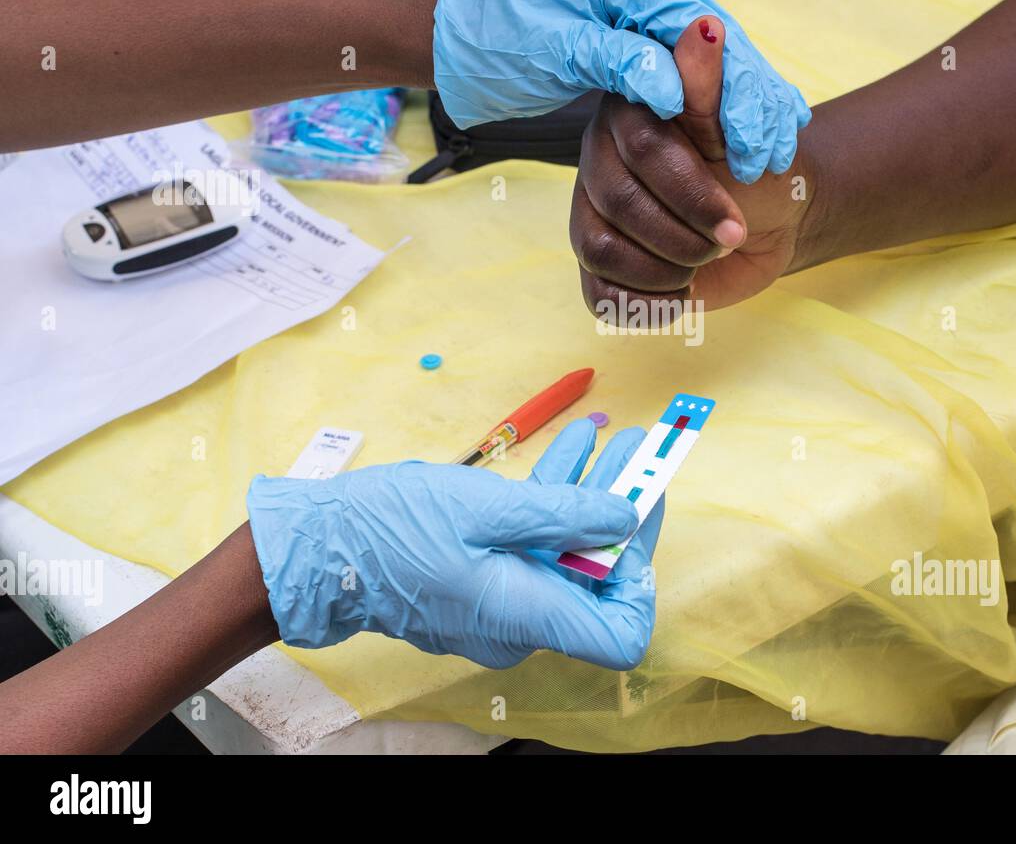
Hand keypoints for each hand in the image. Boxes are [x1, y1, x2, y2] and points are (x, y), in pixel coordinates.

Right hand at [246, 419, 663, 669]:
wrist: (317, 549)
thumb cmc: (391, 529)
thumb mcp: (487, 508)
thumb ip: (563, 514)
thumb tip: (626, 517)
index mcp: (528, 613)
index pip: (619, 633)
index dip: (643, 580)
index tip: (641, 518)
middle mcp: (521, 620)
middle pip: (597, 577)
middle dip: (622, 510)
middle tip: (641, 453)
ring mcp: (499, 602)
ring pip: (565, 551)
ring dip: (590, 494)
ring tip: (612, 437)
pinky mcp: (481, 581)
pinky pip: (531, 546)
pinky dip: (551, 501)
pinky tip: (569, 448)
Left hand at [432, 0, 810, 181]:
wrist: (463, 40)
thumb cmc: (496, 37)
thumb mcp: (553, 48)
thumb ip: (616, 59)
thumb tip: (673, 91)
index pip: (692, 26)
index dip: (729, 83)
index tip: (746, 135)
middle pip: (719, 41)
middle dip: (751, 99)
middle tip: (771, 155)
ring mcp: (646, 11)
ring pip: (719, 58)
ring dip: (751, 105)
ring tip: (778, 153)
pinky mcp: (645, 39)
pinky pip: (702, 71)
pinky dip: (732, 103)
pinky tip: (764, 129)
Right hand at [571, 15, 818, 315]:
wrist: (769, 223)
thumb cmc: (757, 171)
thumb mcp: (743, 133)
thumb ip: (713, 89)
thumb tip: (702, 29)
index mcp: (630, 113)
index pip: (643, 153)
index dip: (691, 196)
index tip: (734, 225)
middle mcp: (600, 159)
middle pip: (619, 207)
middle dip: (683, 238)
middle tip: (725, 243)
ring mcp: (591, 211)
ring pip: (601, 251)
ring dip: (666, 271)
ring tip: (701, 263)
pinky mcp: (598, 261)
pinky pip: (598, 292)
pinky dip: (647, 303)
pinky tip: (679, 289)